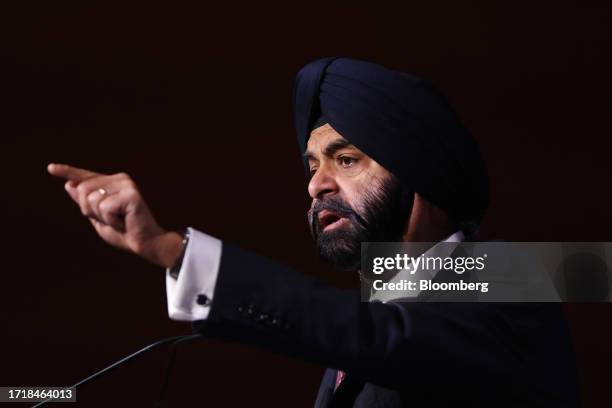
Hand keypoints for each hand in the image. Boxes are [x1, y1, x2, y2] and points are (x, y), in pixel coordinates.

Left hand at [47, 163, 182, 267]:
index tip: (51, 168)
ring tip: (119, 221)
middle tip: (111, 220)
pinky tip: (125, 222)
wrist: (146, 244)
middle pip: (82, 189)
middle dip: (90, 210)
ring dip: (101, 216)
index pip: (86, 177)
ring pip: (91, 199)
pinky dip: (111, 220)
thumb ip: (85, 203)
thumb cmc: (124, 233)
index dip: (68, 172)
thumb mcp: (98, 218)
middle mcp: (120, 179)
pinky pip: (105, 207)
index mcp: (112, 183)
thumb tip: (70, 185)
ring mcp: (126, 185)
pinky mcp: (131, 194)